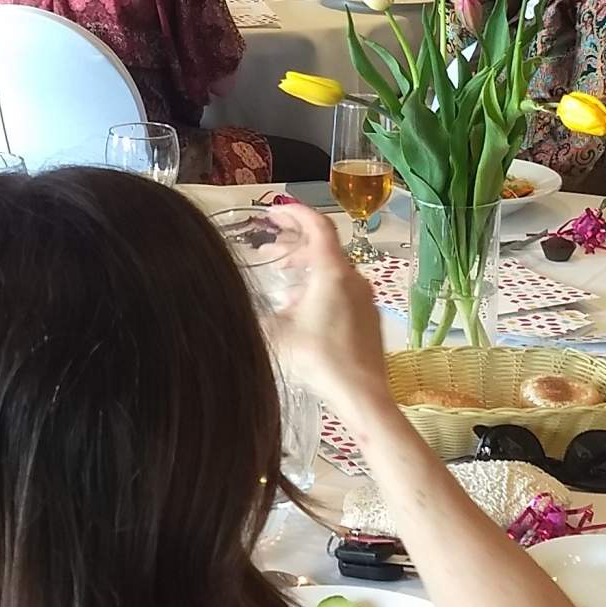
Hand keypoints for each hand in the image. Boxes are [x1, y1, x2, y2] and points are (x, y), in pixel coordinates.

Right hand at [264, 206, 390, 420]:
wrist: (362, 394)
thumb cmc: (320, 359)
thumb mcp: (277, 333)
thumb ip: (256, 312)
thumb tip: (235, 305)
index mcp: (332, 271)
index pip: (317, 225)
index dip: (294, 213)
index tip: (274, 212)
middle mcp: (353, 277)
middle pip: (324, 246)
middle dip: (294, 243)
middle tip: (270, 247)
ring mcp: (365, 297)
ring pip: (333, 269)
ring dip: (307, 267)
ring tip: (284, 280)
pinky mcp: (370, 316)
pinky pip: (343, 289)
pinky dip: (322, 286)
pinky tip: (304, 308)